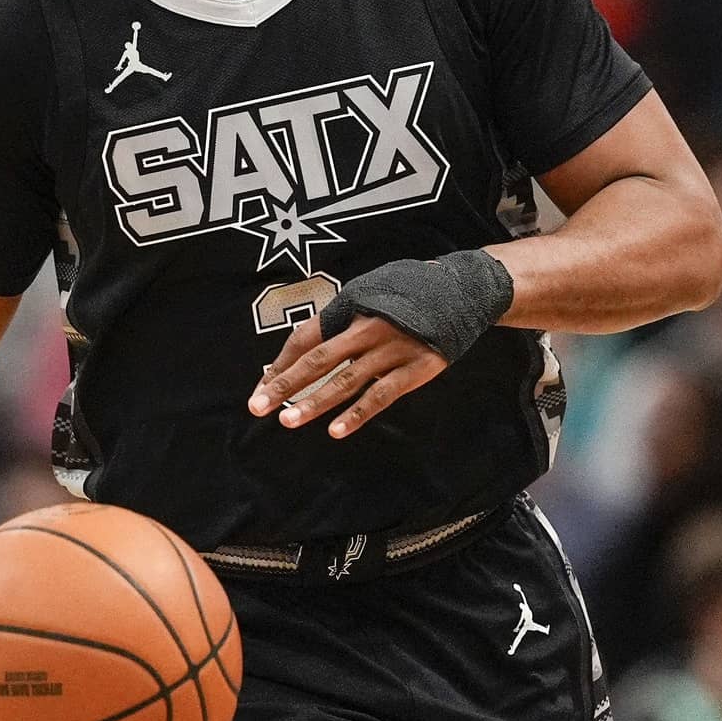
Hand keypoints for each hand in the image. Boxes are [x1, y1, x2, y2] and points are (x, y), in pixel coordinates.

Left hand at [248, 312, 447, 438]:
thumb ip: (344, 317)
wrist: (463, 289)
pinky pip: (380, 395)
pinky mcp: (416, 369)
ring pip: (345, 380)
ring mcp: (391, 350)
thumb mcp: (372, 292)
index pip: (307, 337)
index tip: (261, 388)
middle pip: (318, 359)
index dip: (282, 363)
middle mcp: (367, 328)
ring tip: (288, 420)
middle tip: (257, 407)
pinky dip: (357, 414)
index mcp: (352, 307)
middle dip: (285, 384)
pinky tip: (336, 431)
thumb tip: (308, 349)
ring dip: (314, 402)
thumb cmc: (410, 292)